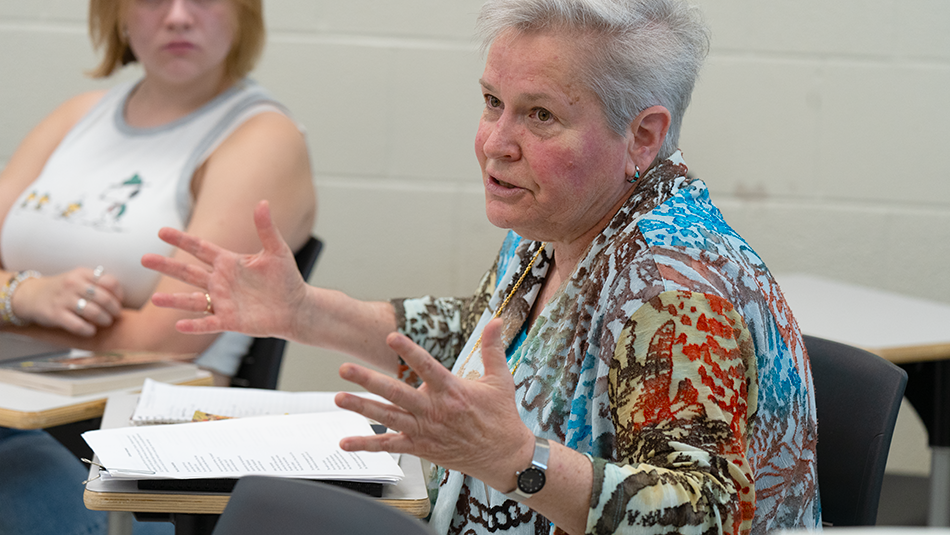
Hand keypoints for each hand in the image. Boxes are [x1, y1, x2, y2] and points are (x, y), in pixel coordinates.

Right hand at [11, 267, 122, 336]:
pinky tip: (91, 330)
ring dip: (105, 320)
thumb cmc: (62, 289)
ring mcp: (64, 299)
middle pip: (105, 298)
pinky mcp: (56, 314)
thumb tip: (120, 298)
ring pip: (94, 312)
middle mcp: (73, 284)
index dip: (119, 294)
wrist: (31, 296)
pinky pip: (78, 325)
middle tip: (116, 315)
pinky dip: (89, 330)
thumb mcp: (78, 279)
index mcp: (82, 274)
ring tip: (106, 322)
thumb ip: (97, 284)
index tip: (119, 301)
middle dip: (115, 310)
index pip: (110, 282)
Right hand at [141, 200, 306, 338]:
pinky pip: (208, 323)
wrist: (296, 308)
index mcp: (229, 262)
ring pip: (193, 300)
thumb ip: (266, 229)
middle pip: (188, 273)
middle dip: (167, 266)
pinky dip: (194, 325)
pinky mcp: (230, 321)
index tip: (161, 231)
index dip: (182, 240)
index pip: (200, 248)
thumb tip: (263, 202)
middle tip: (144, 259)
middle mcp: (221, 282)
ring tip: (154, 299)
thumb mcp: (277, 251)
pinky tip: (179, 324)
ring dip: (174, 300)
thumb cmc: (286, 279)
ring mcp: (223, 302)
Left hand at [335, 318, 534, 491]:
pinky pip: (390, 446)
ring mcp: (425, 430)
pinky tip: (346, 443)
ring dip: (361, 408)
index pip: (426, 366)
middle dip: (368, 380)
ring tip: (338, 398)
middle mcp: (434, 410)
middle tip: (345, 369)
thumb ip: (493, 348)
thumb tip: (496, 320)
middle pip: (396, 392)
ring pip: (387, 417)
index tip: (390, 337)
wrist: (503, 456)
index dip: (408, 351)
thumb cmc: (501, 417)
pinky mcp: (420, 448)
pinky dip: (367, 446)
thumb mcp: (500, 379)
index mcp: (452, 391)